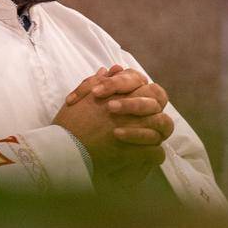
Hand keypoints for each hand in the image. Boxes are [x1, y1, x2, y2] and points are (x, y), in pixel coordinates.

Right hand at [53, 66, 173, 191]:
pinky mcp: (135, 151)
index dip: (145, 91)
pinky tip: (148, 157)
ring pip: (162, 125)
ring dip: (158, 132)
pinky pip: (156, 153)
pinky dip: (154, 155)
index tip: (138, 99)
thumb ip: (97, 81)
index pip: (144, 84)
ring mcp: (135, 129)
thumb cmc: (70, 122)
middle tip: (150, 118)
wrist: (65, 147)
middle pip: (159, 100)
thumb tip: (109, 69)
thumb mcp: (82, 97)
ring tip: (152, 139)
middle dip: (156, 107)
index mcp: (120, 94)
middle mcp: (131, 108)